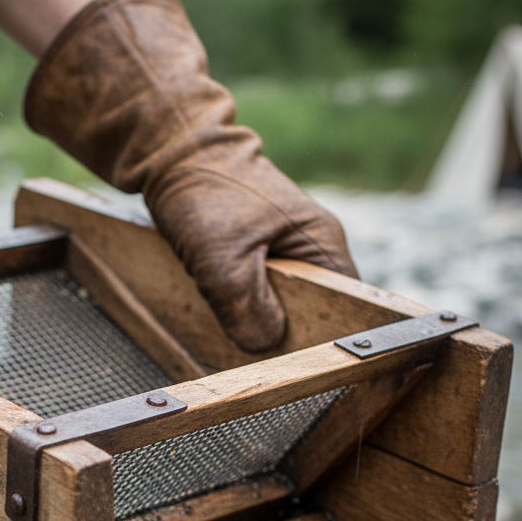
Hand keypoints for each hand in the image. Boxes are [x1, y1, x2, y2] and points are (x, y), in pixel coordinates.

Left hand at [25, 0, 357, 352]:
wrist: (172, 153)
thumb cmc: (206, 194)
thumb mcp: (223, 258)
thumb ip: (246, 304)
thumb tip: (264, 345)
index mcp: (322, 245)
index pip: (349, 309)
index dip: (330, 340)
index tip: (304, 367)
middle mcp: (312, 249)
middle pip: (313, 314)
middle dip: (287, 337)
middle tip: (258, 359)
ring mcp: (285, 252)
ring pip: (280, 308)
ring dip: (257, 322)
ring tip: (236, 335)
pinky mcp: (257, 255)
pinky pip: (256, 296)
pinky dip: (240, 308)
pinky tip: (221, 314)